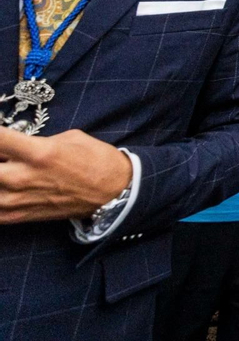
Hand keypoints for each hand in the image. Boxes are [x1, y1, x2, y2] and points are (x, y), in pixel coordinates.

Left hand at [0, 128, 132, 223]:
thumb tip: (12, 146)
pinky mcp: (15, 217)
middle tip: (4, 155)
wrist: (113, 192)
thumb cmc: (95, 159)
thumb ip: (34, 141)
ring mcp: (16, 200)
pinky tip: (4, 188)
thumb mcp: (68, 137)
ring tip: (7, 169)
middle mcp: (22, 177)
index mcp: (39, 152)